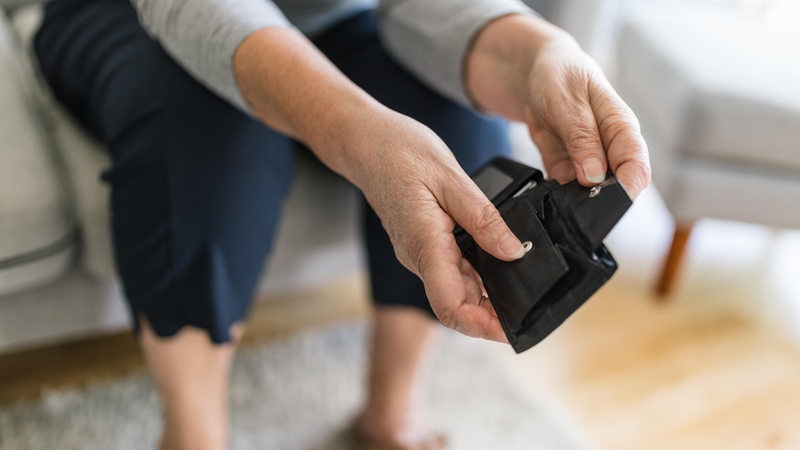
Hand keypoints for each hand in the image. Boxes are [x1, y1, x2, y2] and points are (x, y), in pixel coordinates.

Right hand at [346, 111, 524, 342]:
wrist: (364, 140)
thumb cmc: (400, 152)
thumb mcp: (450, 178)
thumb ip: (483, 219)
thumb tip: (515, 252)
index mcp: (425, 245)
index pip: (451, 307)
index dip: (483, 327)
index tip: (514, 331)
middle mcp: (419, 257)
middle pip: (457, 305)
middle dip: (493, 316)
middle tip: (533, 310)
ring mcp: (419, 252)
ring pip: (456, 289)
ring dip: (487, 296)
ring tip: (525, 289)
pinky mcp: (423, 243)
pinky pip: (452, 268)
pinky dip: (478, 274)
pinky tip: (501, 262)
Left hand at [524, 39, 650, 196]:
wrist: (533, 72)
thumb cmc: (559, 75)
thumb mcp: (568, 101)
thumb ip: (582, 139)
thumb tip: (595, 177)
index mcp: (621, 127)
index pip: (637, 166)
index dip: (626, 189)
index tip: (606, 202)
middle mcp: (608, 148)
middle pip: (615, 186)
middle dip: (596, 200)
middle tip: (573, 203)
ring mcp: (587, 160)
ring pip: (588, 193)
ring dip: (572, 200)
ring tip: (555, 197)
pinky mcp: (565, 167)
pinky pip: (563, 190)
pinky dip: (554, 194)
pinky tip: (544, 193)